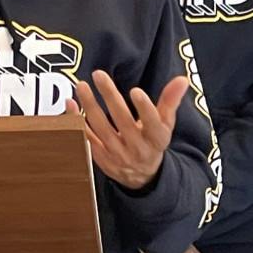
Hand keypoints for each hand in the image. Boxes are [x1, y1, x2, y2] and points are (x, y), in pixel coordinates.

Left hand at [69, 71, 188, 190]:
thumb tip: (181, 79)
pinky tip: (70, 104)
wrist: (140, 177)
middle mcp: (137, 148)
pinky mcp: (100, 157)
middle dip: (110, 96)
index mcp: (156, 139)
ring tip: (82, 86)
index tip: (136, 91)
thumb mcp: (165, 125)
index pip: (152, 124)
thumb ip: (170, 102)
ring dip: (89, 106)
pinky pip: (86, 138)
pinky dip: (76, 122)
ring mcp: (117, 154)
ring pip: (101, 128)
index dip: (145, 108)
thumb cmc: (153, 142)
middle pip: (122, 121)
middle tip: (99, 75)